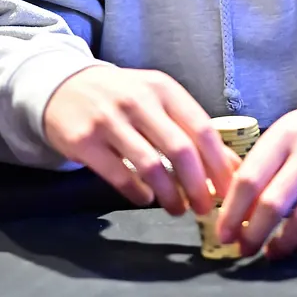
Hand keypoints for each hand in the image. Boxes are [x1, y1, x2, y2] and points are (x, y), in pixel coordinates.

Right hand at [42, 66, 238, 216]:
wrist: (63, 87)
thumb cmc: (122, 97)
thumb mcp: (157, 100)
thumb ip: (190, 128)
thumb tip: (233, 166)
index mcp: (163, 88)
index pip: (201, 128)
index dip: (219, 163)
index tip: (229, 190)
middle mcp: (138, 100)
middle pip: (180, 150)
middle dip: (198, 186)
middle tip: (205, 208)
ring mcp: (109, 120)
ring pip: (151, 166)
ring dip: (170, 195)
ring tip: (178, 209)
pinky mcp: (85, 141)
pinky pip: (119, 176)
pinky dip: (138, 194)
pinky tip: (146, 198)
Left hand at [216, 91, 296, 258]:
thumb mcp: (292, 130)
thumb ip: (267, 162)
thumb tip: (237, 207)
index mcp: (287, 132)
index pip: (250, 177)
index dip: (232, 212)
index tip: (224, 234)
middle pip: (273, 202)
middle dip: (252, 234)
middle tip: (243, 250)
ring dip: (281, 243)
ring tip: (270, 252)